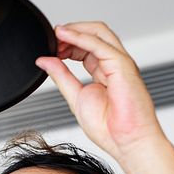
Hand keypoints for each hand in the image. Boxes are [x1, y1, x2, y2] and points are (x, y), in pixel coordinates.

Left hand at [35, 22, 166, 164]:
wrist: (128, 143)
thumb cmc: (110, 129)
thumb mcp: (75, 97)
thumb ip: (61, 77)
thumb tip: (45, 61)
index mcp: (104, 71)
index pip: (87, 46)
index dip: (68, 42)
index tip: (52, 48)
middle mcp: (114, 64)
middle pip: (94, 33)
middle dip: (71, 32)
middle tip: (52, 40)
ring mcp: (120, 63)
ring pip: (99, 32)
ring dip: (75, 30)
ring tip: (56, 35)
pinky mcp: (122, 65)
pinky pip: (99, 44)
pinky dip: (80, 37)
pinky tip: (64, 36)